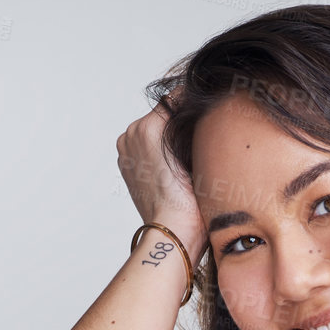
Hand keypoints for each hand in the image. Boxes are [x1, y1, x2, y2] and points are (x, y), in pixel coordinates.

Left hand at [116, 101, 205, 263]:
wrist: (174, 231)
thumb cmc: (190, 201)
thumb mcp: (198, 153)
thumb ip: (191, 122)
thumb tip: (193, 106)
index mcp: (147, 127)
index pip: (174, 98)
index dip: (191, 102)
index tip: (205, 108)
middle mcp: (131, 134)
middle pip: (161, 114)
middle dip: (177, 121)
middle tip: (197, 136)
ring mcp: (125, 149)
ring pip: (152, 129)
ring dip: (167, 135)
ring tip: (185, 154)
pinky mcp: (125, 163)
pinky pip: (144, 146)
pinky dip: (156, 149)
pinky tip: (172, 165)